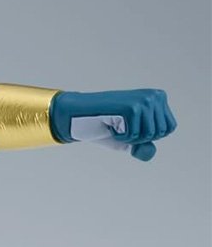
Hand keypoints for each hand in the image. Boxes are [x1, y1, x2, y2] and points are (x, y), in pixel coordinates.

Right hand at [51, 89, 176, 161]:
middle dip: (139, 137)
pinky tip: (109, 124)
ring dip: (128, 138)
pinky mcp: (131, 108)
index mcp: (158, 98)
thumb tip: (149, 150)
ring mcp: (143, 100)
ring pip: (148, 135)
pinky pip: (133, 136)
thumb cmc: (103, 125)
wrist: (77, 115)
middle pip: (160, 133)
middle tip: (121, 126)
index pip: (169, 128)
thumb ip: (144, 146)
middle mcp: (153, 96)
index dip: (148, 135)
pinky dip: (119, 137)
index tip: (130, 126)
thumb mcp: (129, 140)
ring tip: (115, 124)